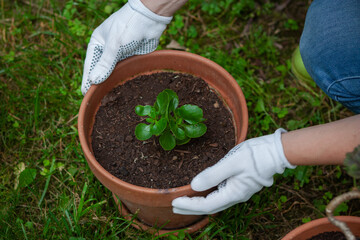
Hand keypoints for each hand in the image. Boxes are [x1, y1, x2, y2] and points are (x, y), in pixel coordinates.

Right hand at [81, 0, 171, 94]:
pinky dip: (122, 79)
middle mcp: (107, 50)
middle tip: (97, 100)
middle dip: (99, 83)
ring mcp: (119, 54)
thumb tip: (94, 81)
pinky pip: (125, 70)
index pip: (90, 65)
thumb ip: (106, 64)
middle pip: (101, 70)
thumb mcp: (115, 45)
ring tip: (108, 98)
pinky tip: (121, 89)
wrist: (150, 18)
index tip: (85, 94)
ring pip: (113, 72)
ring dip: (111, 83)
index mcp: (97, 44)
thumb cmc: (128, 26)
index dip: (87, 80)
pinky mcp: (131, 57)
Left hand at [172, 129, 295, 214]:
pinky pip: (221, 194)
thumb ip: (213, 174)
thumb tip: (194, 186)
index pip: (206, 205)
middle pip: (210, 207)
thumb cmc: (256, 155)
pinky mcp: (241, 184)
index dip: (189, 205)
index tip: (174, 202)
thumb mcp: (232, 162)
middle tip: (174, 207)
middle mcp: (236, 196)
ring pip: (215, 201)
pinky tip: (203, 190)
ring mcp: (239, 191)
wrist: (277, 151)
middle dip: (192, 208)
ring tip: (185, 201)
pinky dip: (208, 195)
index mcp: (233, 193)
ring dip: (199, 203)